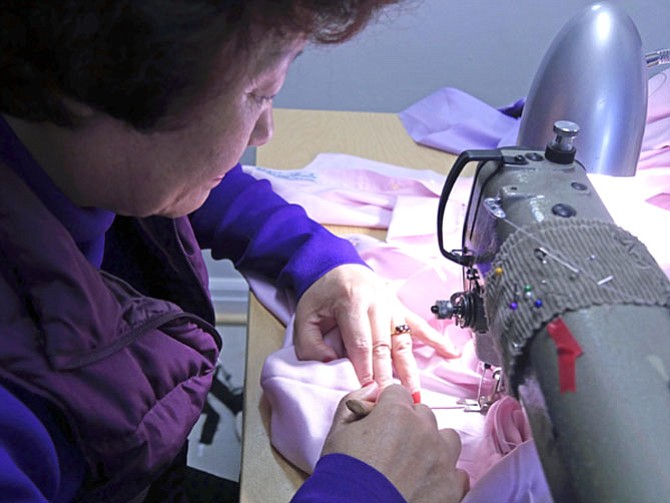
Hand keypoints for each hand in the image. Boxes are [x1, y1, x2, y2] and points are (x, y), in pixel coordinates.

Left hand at [293, 264, 457, 391]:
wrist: (335, 266)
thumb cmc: (321, 294)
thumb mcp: (305, 315)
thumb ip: (311, 343)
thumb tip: (331, 364)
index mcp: (353, 302)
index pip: (361, 342)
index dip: (365, 368)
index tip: (369, 391)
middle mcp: (377, 303)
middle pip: (385, 345)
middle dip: (389, 375)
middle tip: (392, 400)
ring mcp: (392, 306)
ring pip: (403, 341)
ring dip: (410, 368)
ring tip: (416, 392)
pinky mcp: (401, 309)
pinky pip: (420, 326)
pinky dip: (437, 340)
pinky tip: (452, 353)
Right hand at [322, 384, 468, 502]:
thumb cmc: (342, 476)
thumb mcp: (337, 433)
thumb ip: (354, 401)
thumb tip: (372, 389)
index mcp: (396, 412)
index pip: (398, 393)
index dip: (386, 408)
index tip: (380, 423)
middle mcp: (424, 430)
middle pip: (423, 414)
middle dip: (409, 426)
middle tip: (392, 447)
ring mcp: (441, 458)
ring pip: (447, 438)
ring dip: (434, 446)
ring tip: (415, 464)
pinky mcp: (451, 487)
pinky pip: (458, 472)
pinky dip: (445, 476)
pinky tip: (427, 484)